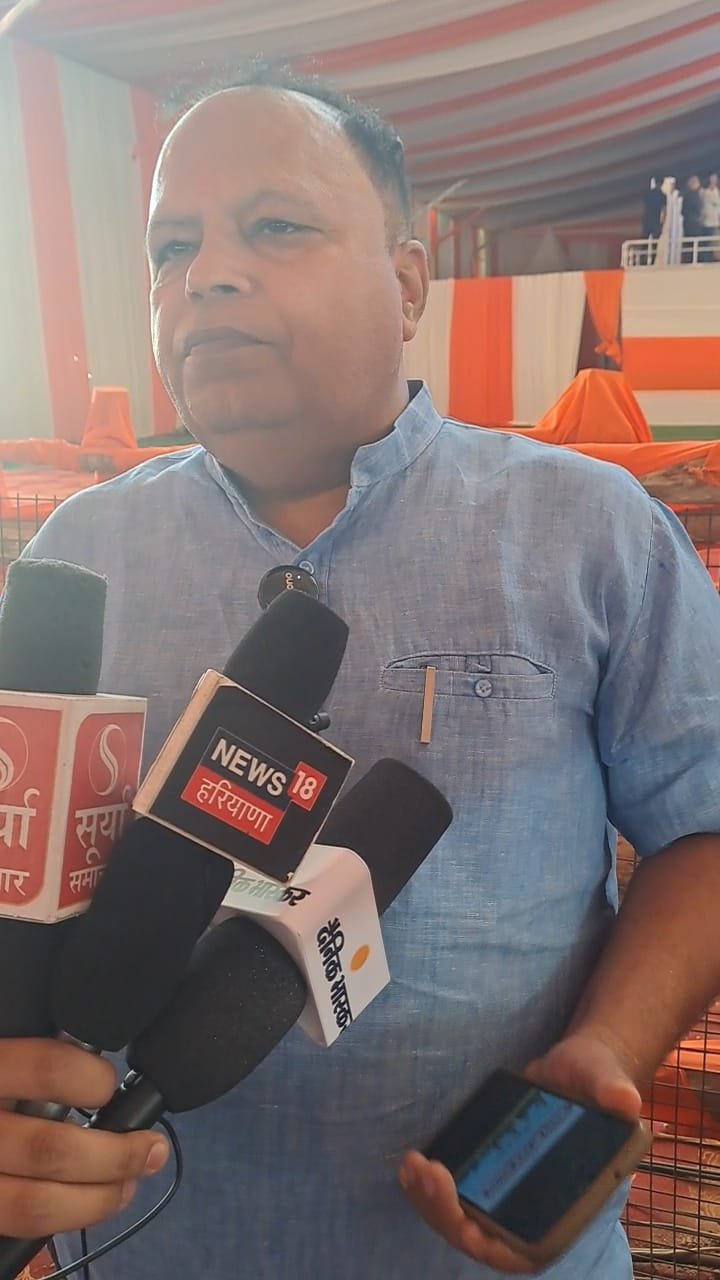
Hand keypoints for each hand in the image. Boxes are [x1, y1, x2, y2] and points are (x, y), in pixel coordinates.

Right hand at [0, 1040, 167, 1238]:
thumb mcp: (3, 1050)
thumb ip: (28, 1053)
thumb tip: (87, 1045)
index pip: (47, 1068)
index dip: (91, 1078)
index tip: (107, 1084)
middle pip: (50, 1149)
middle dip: (115, 1154)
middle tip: (149, 1147)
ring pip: (36, 1205)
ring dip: (99, 1198)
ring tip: (131, 1181)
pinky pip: (19, 1230)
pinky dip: (65, 1220)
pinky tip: (89, 1203)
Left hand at [398, 1032, 641, 1273]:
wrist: (575, 1066)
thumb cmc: (596, 1079)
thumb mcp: (605, 1080)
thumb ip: (613, 1092)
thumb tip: (624, 1100)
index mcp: (566, 1204)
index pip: (524, 1251)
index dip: (492, 1248)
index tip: (465, 1226)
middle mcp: (530, 1207)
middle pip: (479, 1236)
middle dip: (446, 1213)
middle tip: (426, 1173)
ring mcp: (504, 1192)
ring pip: (458, 1218)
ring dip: (429, 1201)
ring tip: (411, 1165)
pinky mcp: (485, 1171)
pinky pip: (451, 1192)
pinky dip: (427, 1184)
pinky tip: (410, 1163)